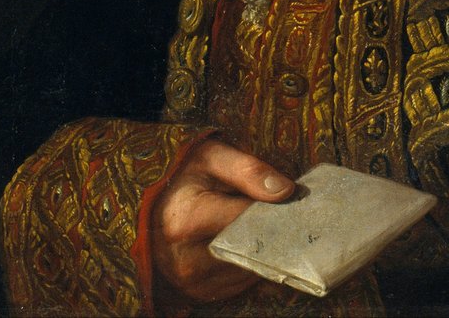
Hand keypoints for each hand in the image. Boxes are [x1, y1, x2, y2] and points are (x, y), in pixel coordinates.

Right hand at [152, 137, 294, 303]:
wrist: (159, 206)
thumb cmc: (186, 175)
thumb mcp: (213, 156)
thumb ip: (248, 170)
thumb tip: (286, 192)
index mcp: (186, 221)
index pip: (247, 220)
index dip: (274, 207)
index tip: (289, 196)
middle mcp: (186, 260)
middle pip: (250, 249)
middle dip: (272, 230)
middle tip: (282, 210)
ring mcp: (193, 282)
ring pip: (250, 268)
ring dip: (263, 248)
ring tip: (262, 222)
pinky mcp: (202, 293)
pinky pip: (243, 281)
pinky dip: (252, 262)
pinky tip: (249, 239)